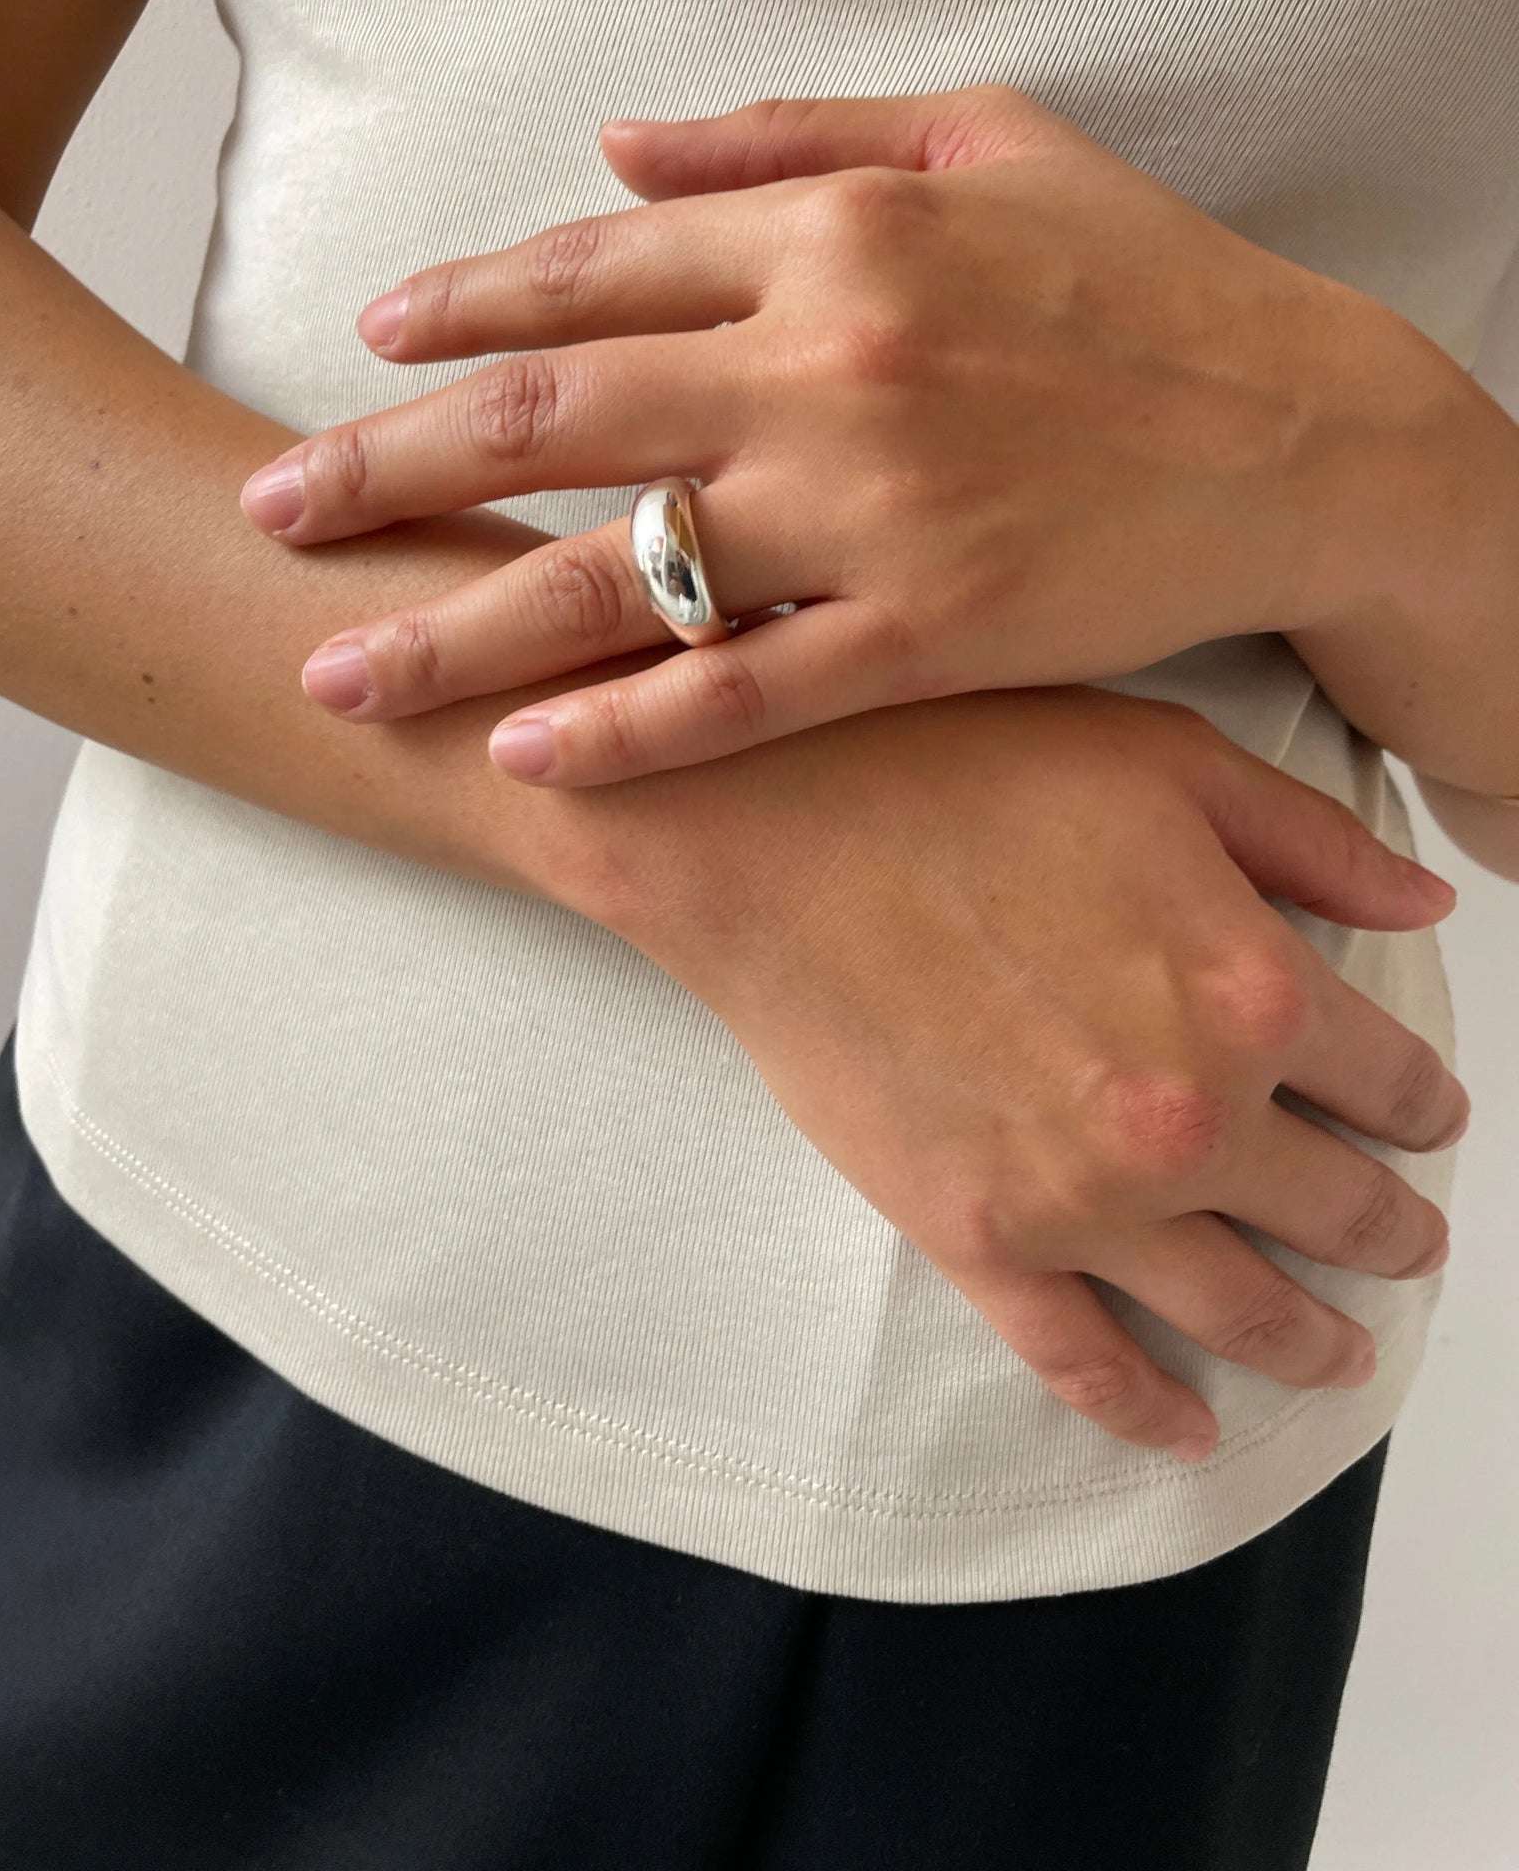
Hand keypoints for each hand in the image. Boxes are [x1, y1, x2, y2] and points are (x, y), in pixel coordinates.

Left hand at [240, 83, 1425, 784]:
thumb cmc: (1146, 285)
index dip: (458, 308)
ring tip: (337, 669)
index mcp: (835, 230)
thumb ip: (785, 133)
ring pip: (615, 573)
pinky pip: (742, 689)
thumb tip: (612, 146)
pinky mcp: (930, 633)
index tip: (369, 345)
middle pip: (550, 419)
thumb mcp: (984, 140)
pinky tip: (524, 756)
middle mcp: (829, 360)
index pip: (590, 270)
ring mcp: (873, 506)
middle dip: (386, 467)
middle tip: (272, 513)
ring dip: (454, 624)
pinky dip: (625, 726)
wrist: (1304, 434)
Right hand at [552, 686, 1463, 1457]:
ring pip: (1243, 1311)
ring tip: (1342, 1355)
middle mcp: (1194, 1114)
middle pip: (1342, 1210)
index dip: (1426, 1104)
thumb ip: (1313, 843)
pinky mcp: (982, 1242)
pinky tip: (1191, 1430)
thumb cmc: (954, 771)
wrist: (769, 833)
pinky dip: (1149, 1412)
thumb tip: (1425, 897)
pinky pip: (1086, 1366)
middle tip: (1406, 1241)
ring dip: (1314, 1343)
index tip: (1423, 1115)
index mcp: (1255, 987)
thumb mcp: (1165, 763)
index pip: (1395, 1080)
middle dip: (1393, 1233)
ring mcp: (1086, 1198)